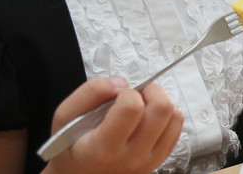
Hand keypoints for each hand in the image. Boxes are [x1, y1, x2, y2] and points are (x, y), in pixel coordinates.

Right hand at [43, 78, 183, 173]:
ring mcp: (149, 160)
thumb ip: (89, 93)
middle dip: (151, 92)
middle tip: (136, 95)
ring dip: (161, 103)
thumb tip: (121, 83)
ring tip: (142, 107)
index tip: (118, 96)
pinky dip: (167, 116)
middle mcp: (131, 157)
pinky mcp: (160, 159)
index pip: (131, 108)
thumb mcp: (65, 117)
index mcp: (104, 147)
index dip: (127, 93)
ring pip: (175, 118)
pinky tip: (148, 118)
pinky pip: (177, 128)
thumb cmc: (71, 146)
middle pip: (161, 110)